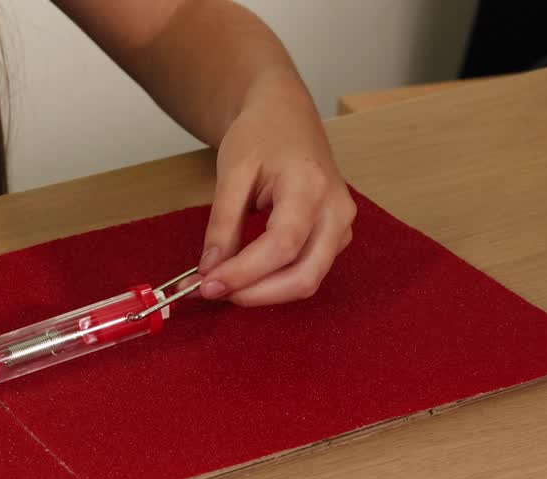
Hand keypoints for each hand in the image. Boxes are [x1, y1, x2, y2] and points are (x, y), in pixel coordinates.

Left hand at [188, 81, 356, 305]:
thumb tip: (210, 270)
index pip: (281, 246)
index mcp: (311, 186)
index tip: (206, 285)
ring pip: (308, 280)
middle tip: (212, 292)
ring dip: (264, 293)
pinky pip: (307, 271)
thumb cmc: (261, 135)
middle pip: (304, 275)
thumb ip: (222, 224)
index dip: (244, 273)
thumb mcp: (232, 173)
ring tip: (223, 286)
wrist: (286, 116)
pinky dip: (274, 283)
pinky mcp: (334, 237)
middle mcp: (336, 210)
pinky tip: (243, 278)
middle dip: (256, 294)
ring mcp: (341, 226)